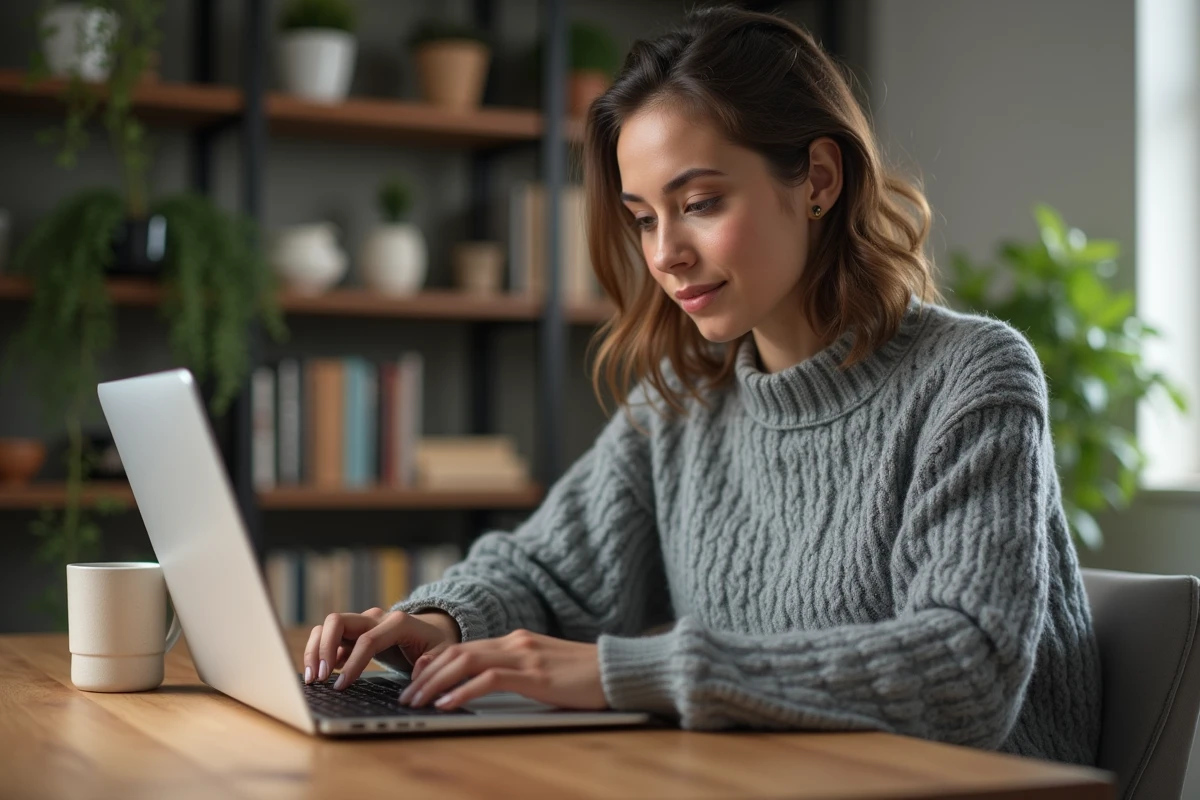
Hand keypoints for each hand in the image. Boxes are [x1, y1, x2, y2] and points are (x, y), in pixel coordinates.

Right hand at [303, 608, 460, 689]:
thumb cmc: (437, 642)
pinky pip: (329, 636)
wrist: (433, 629)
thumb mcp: (444, 651)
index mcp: (398, 622)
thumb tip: (418, 670)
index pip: (367, 640)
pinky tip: (321, 673)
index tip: (341, 685)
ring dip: (315, 649)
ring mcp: (362, 622)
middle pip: (338, 621)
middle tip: (318, 678)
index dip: (353, 663)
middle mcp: (376, 617)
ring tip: (312, 678)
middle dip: (323, 648)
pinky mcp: (354, 632)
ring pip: (328, 626)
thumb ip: (433, 661)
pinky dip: (320, 651)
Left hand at [398, 629, 606, 710]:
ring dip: (435, 683)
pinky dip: (462, 691)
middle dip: (425, 675)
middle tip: (406, 697)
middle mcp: (516, 642)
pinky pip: (489, 679)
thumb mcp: (546, 670)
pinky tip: (447, 703)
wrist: (619, 670)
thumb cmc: (587, 677)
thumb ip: (518, 672)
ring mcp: (525, 655)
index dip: (434, 662)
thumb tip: (488, 688)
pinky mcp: (535, 674)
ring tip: (416, 702)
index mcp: (517, 641)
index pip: (464, 647)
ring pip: (465, 661)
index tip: (414, 679)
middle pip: (457, 652)